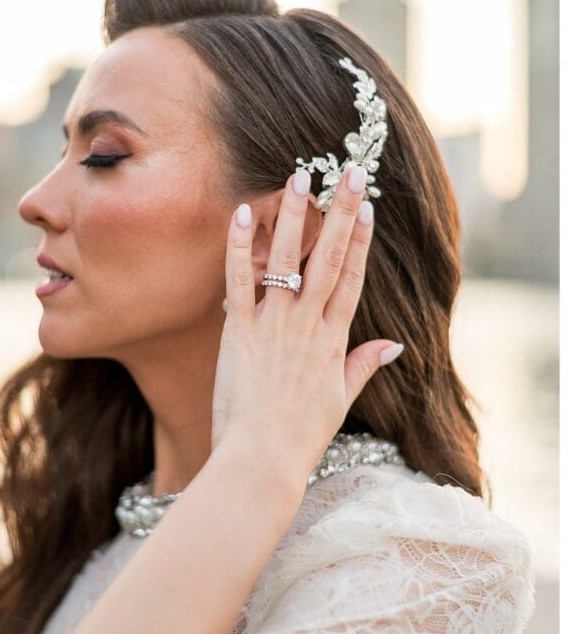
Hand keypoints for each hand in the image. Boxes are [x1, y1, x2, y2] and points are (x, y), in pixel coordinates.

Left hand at [211, 162, 402, 498]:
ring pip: (287, 260)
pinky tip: (244, 213)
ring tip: (299, 176)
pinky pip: (240, 280)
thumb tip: (395, 345)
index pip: (352, 279)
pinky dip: (241, 246)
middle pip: (329, 259)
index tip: (367, 207)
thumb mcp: (340, 400)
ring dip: (295, 216)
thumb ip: (364, 366)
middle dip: (341, 212)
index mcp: (333, 340)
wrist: (262, 461)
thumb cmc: (300, 436)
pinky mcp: (239, 332)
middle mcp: (307, 326)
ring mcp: (273, 326)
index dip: (360, 241)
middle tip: (349, 172)